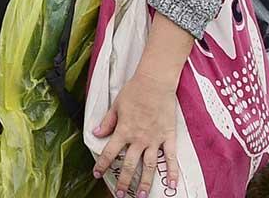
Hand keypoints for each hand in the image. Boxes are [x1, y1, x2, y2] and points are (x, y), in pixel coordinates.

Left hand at [92, 71, 180, 196]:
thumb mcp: (116, 105)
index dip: (102, 164)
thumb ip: (107, 122)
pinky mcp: (168, 137)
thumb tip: (96, 133)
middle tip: (120, 195)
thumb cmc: (134, 91)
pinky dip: (172, 172)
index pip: (110, 152)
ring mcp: (154, 139)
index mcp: (123, 130)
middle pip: (129, 165)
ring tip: (141, 195)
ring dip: (145, 182)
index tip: (97, 174)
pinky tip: (172, 185)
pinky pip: (170, 158)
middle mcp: (138, 138)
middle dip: (124, 181)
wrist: (155, 82)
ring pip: (149, 166)